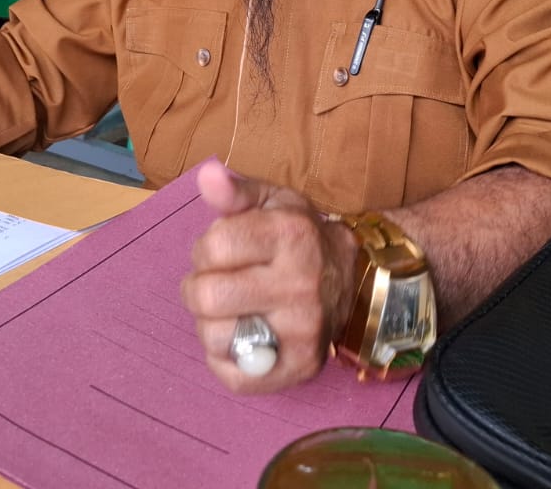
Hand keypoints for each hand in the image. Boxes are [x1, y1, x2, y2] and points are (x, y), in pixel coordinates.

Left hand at [180, 162, 357, 392]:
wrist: (352, 280)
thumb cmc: (299, 238)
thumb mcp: (272, 202)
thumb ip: (234, 191)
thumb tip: (206, 175)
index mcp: (292, 235)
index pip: (213, 247)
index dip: (206, 249)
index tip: (221, 251)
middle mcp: (301, 285)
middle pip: (206, 297)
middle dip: (198, 288)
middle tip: (218, 283)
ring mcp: (302, 332)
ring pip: (214, 338)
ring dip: (210, 324)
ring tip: (232, 310)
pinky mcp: (299, 368)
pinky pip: (232, 375)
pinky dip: (226, 358)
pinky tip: (244, 335)